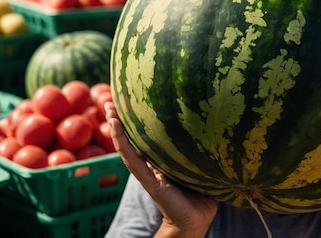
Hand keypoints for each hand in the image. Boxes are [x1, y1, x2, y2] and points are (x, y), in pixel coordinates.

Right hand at [105, 102, 217, 236]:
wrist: (197, 219)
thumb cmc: (202, 192)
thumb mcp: (198, 164)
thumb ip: (197, 148)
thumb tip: (211, 123)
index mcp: (162, 162)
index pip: (146, 138)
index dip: (137, 122)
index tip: (130, 102)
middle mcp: (152, 166)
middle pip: (133, 139)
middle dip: (122, 120)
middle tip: (112, 101)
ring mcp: (148, 174)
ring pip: (128, 147)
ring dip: (117, 128)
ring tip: (109, 110)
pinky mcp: (150, 182)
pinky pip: (133, 161)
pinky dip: (122, 143)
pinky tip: (115, 127)